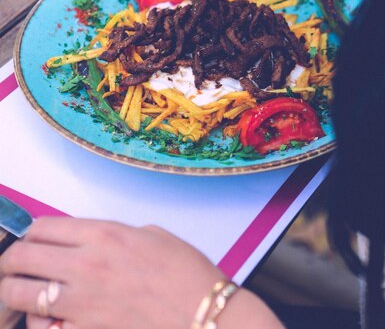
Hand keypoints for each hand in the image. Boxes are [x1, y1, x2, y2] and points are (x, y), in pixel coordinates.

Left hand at [0, 218, 282, 328]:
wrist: (204, 316)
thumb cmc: (186, 274)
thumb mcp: (152, 235)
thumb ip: (115, 236)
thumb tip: (93, 243)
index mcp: (104, 234)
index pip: (43, 227)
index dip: (31, 233)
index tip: (31, 240)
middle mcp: (86, 265)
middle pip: (22, 257)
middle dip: (11, 261)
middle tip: (13, 267)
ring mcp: (81, 303)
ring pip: (21, 294)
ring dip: (16, 293)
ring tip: (21, 294)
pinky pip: (43, 328)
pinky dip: (40, 323)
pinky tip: (49, 320)